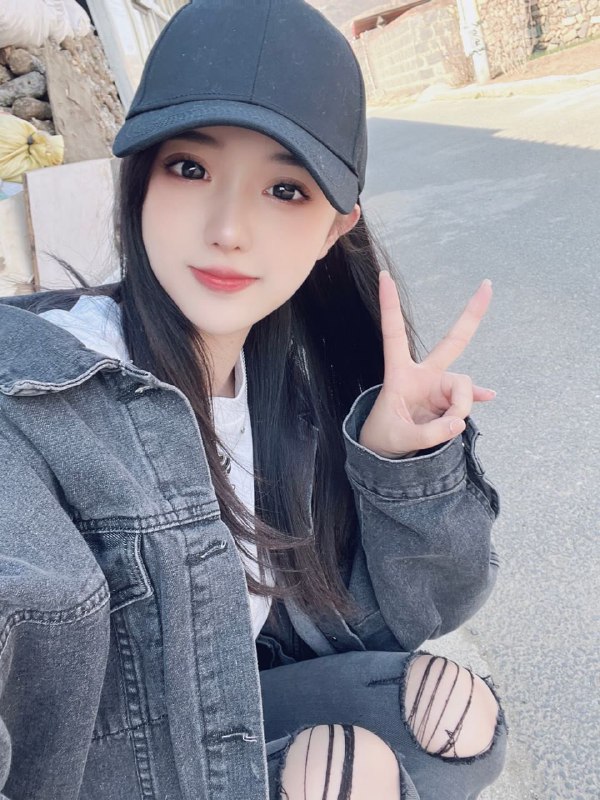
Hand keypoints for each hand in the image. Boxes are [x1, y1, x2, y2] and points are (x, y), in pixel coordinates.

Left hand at [358, 272, 495, 457]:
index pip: (394, 333)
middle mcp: (422, 374)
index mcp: (399, 373)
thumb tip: (459, 422)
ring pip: (463, 388)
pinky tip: (490, 397)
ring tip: (445, 429)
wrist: (385, 452)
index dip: (390, 305)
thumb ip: (430, 433)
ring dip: (459, 409)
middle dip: (471, 315)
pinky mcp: (447, 402)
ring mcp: (438, 387)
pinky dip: (476, 399)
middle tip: (488, 285)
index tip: (384, 276)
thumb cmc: (384, 438)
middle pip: (452, 342)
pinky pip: (468, 398)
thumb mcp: (401, 439)